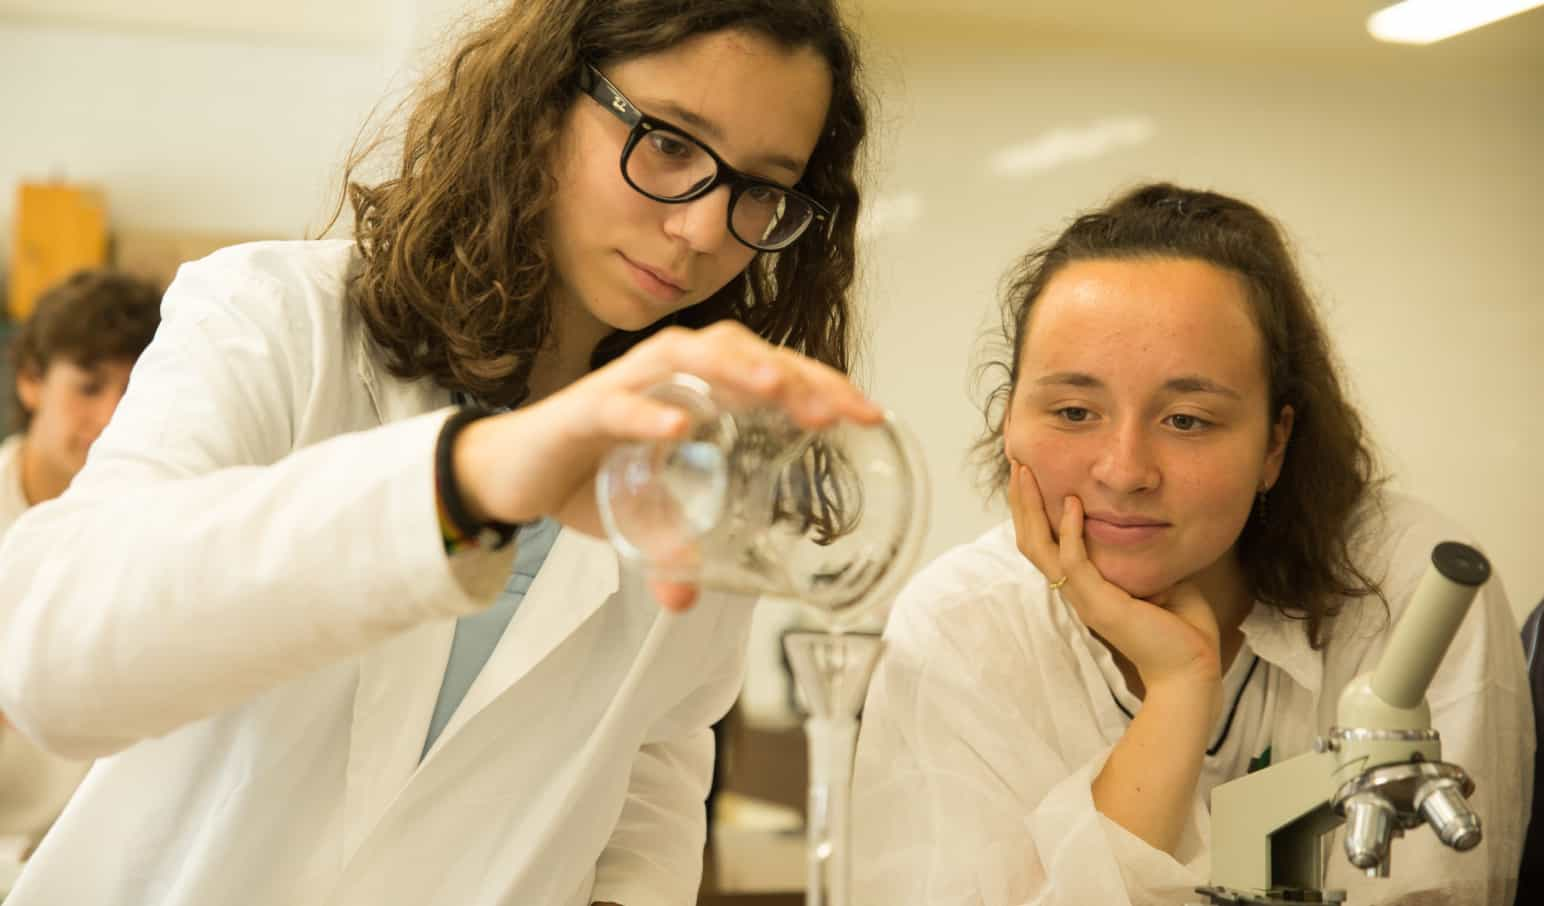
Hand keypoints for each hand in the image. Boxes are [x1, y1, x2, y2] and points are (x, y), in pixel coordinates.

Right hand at [454, 322, 882, 609]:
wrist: (509, 470)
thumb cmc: (586, 471)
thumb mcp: (641, 517)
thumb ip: (669, 548)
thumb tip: (689, 597)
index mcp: (697, 390)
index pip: (772, 371)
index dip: (823, 385)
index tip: (870, 415)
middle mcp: (668, 374)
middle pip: (745, 351)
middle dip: (795, 376)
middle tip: (838, 411)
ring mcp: (627, 386)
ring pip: (692, 356)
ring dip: (737, 369)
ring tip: (778, 392)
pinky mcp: (583, 409)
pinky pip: (622, 406)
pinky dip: (651, 415)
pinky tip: (682, 430)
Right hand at [1006, 460, 1220, 694]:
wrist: (1192, 670)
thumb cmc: (1182, 629)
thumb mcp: (1157, 577)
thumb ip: (1141, 553)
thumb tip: (1146, 523)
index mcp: (1086, 586)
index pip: (1046, 542)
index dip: (1034, 509)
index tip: (1031, 475)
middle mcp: (1075, 591)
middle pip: (1030, 540)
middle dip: (1020, 500)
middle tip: (1016, 463)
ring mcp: (1083, 598)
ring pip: (1038, 547)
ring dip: (1029, 507)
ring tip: (1024, 473)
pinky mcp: (1098, 603)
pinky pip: (1072, 561)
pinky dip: (1068, 530)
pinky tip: (1070, 502)